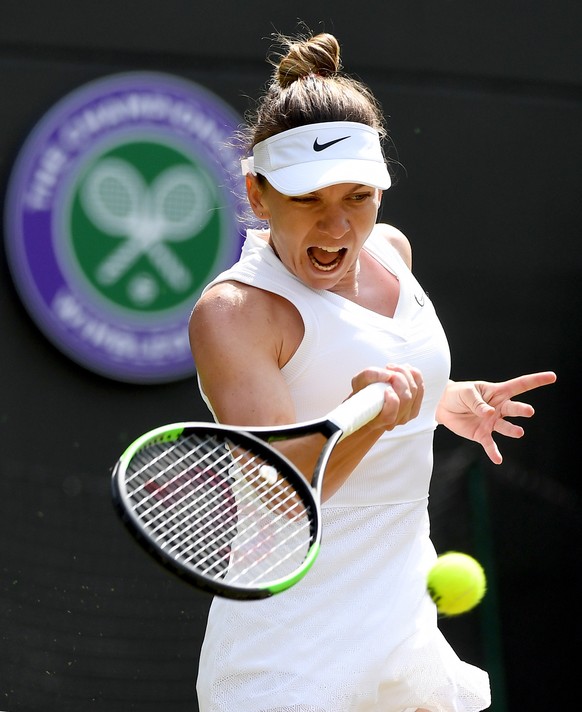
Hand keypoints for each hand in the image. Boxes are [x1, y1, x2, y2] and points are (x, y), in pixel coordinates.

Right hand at [351, 363, 424, 431]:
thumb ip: (369, 375)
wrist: (369, 404)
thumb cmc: (363, 393)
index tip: (385, 388)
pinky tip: (406, 370)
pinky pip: (421, 390)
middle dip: (399, 378)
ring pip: (414, 392)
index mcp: (375, 420)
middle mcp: (392, 423)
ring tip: (395, 368)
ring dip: (406, 374)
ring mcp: (404, 418)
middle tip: (389, 368)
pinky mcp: (413, 411)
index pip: (389, 416)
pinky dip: (415, 376)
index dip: (391, 400)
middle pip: (405, 398)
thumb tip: (387, 374)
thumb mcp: (358, 382)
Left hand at [436, 371, 556, 463]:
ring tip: (519, 432)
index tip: (553, 377)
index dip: (537, 380)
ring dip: (512, 430)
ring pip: (506, 427)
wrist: (442, 406)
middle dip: (521, 410)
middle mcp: (498, 408)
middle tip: (529, 411)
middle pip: (514, 408)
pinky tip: (498, 459)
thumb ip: (478, 402)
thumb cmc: (457, 394)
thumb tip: (489, 413)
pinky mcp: (482, 434)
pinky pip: (490, 444)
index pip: (521, 385)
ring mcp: (492, 422)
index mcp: (497, 392)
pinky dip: (494, 452)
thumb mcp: (466, 393)